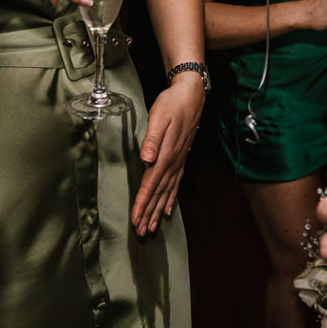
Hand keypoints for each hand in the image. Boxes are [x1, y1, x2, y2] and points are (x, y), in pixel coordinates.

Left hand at [131, 69, 205, 234]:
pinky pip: (175, 184)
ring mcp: (178, 162)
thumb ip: (152, 140)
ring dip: (158, 211)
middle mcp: (172, 163)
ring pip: (167, 192)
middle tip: (141, 232)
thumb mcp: (159, 117)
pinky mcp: (180, 158)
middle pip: (159, 194)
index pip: (150, 185)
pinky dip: (170, 199)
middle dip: (149, 214)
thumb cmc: (172, 104)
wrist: (191, 95)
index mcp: (165, 155)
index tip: (135, 220)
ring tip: (152, 227)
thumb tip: (146, 159)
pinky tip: (168, 209)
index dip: (142, 204)